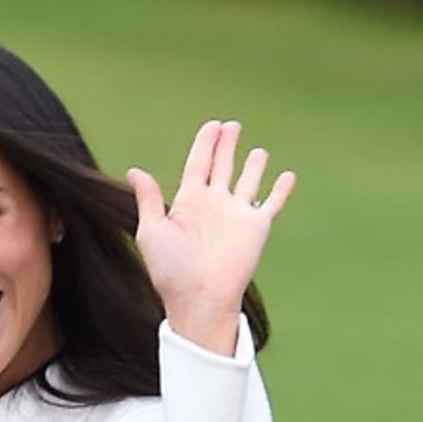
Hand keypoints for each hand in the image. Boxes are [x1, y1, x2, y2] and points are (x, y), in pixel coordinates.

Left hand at [126, 119, 295, 354]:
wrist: (199, 296)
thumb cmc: (170, 269)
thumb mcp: (151, 230)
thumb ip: (149, 199)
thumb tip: (135, 170)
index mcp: (188, 203)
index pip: (197, 165)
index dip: (205, 144)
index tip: (212, 126)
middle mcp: (214, 205)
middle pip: (222, 166)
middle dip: (226, 145)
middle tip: (231, 125)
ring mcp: (236, 214)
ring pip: (248, 181)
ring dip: (253, 166)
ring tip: (258, 151)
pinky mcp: (257, 226)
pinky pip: (272, 203)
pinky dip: (281, 189)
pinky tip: (287, 175)